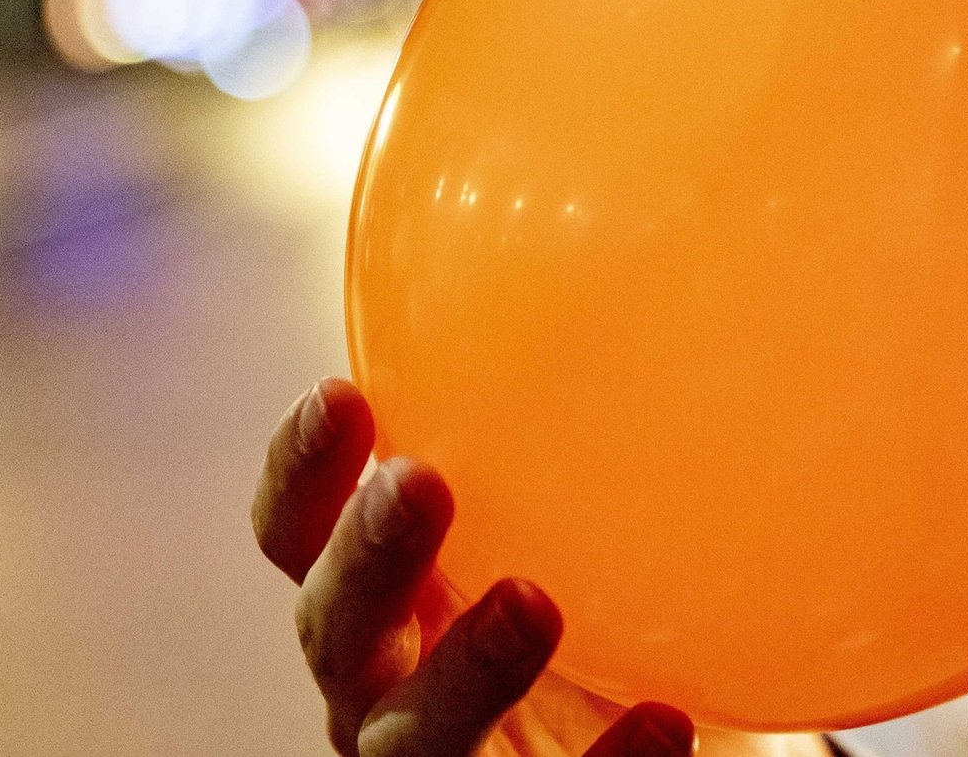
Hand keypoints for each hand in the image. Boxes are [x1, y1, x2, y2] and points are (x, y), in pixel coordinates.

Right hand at [251, 378, 695, 756]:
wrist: (657, 729)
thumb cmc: (598, 603)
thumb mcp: (567, 512)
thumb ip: (567, 431)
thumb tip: (652, 258)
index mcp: (382, 599)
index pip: (300, 535)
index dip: (302, 474)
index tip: (340, 394)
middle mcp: (388, 686)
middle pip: (335, 633)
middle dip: (364, 558)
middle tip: (418, 484)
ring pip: (416, 740)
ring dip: (465, 671)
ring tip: (532, 602)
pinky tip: (667, 721)